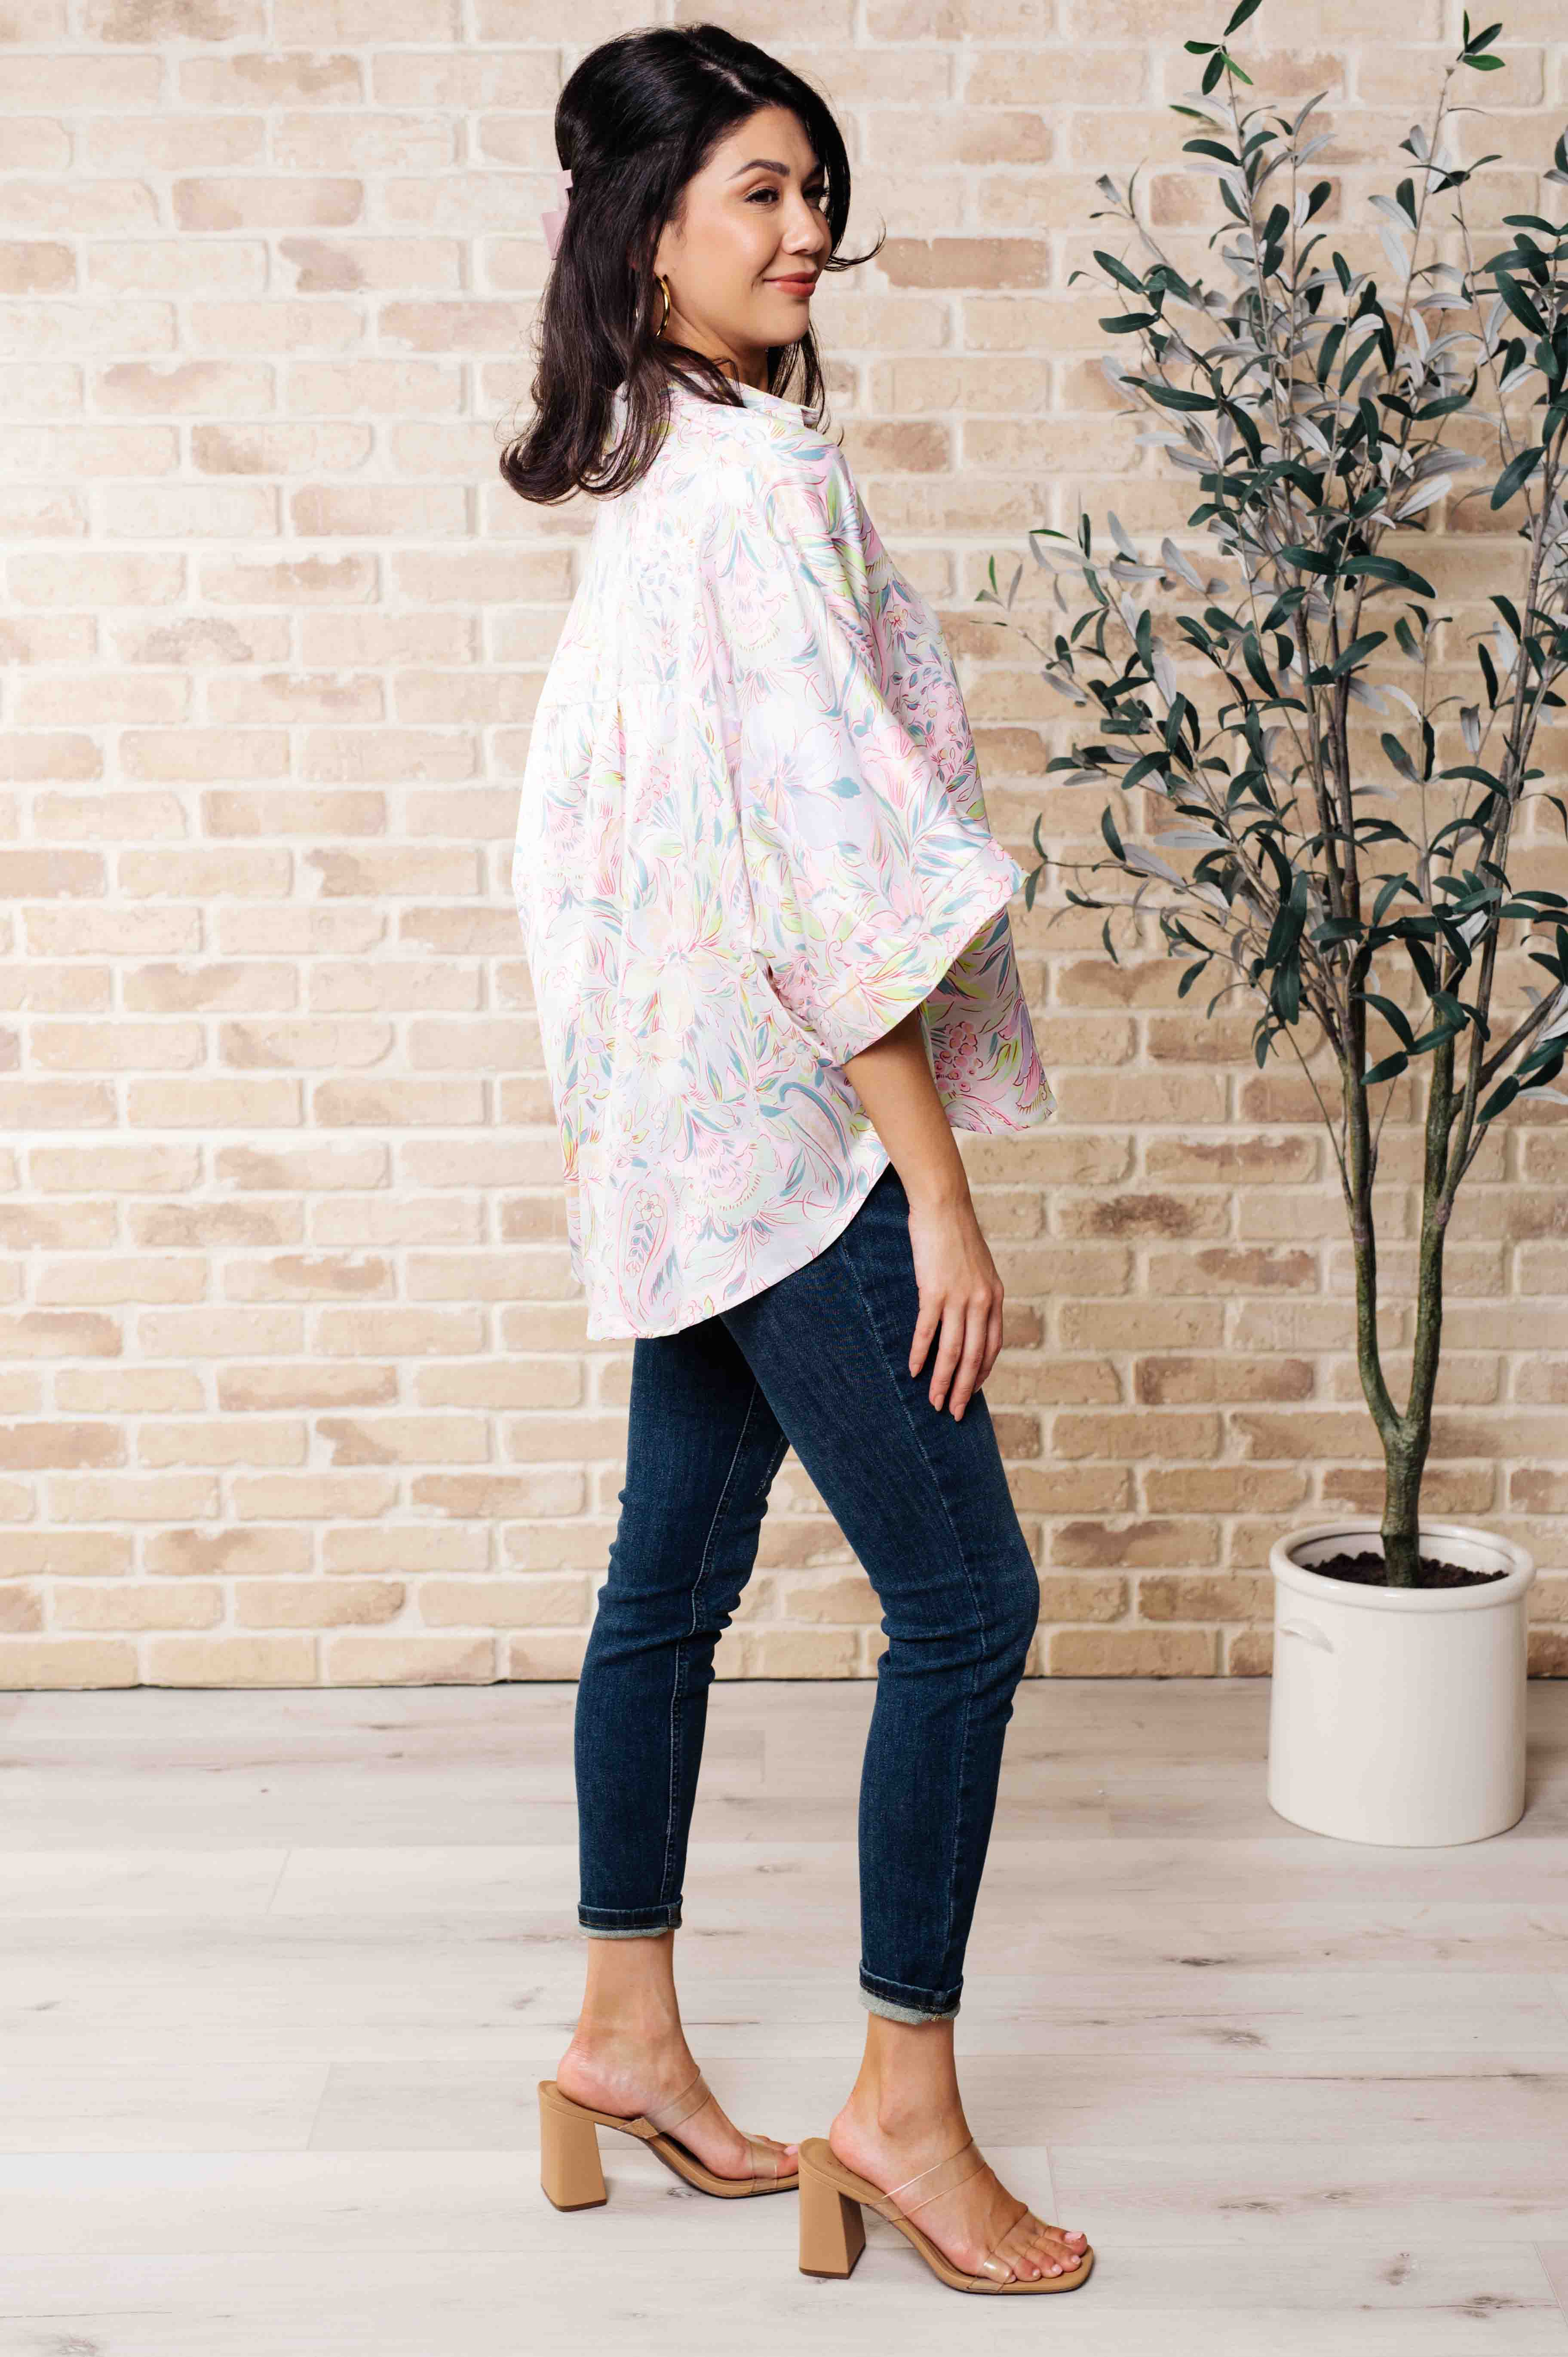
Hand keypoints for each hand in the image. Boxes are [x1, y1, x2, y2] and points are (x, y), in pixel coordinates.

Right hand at [905, 1189, 1004, 1419]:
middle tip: (955, 1413)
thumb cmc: (955, 1234)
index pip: (993, 1346)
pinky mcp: (934, 1291)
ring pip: (952, 1351)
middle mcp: (982, 1301)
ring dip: (943, 1381)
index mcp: (995, 1297)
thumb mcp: (977, 1267)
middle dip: (964, 1389)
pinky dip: (921, 1354)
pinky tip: (915, 1371)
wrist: (944, 1205)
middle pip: (974, 1356)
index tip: (973, 1391)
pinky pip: (928, 1331)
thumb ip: (977, 1293)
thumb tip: (967, 1315)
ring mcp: (959, 1297)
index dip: (982, 1373)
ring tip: (935, 1403)